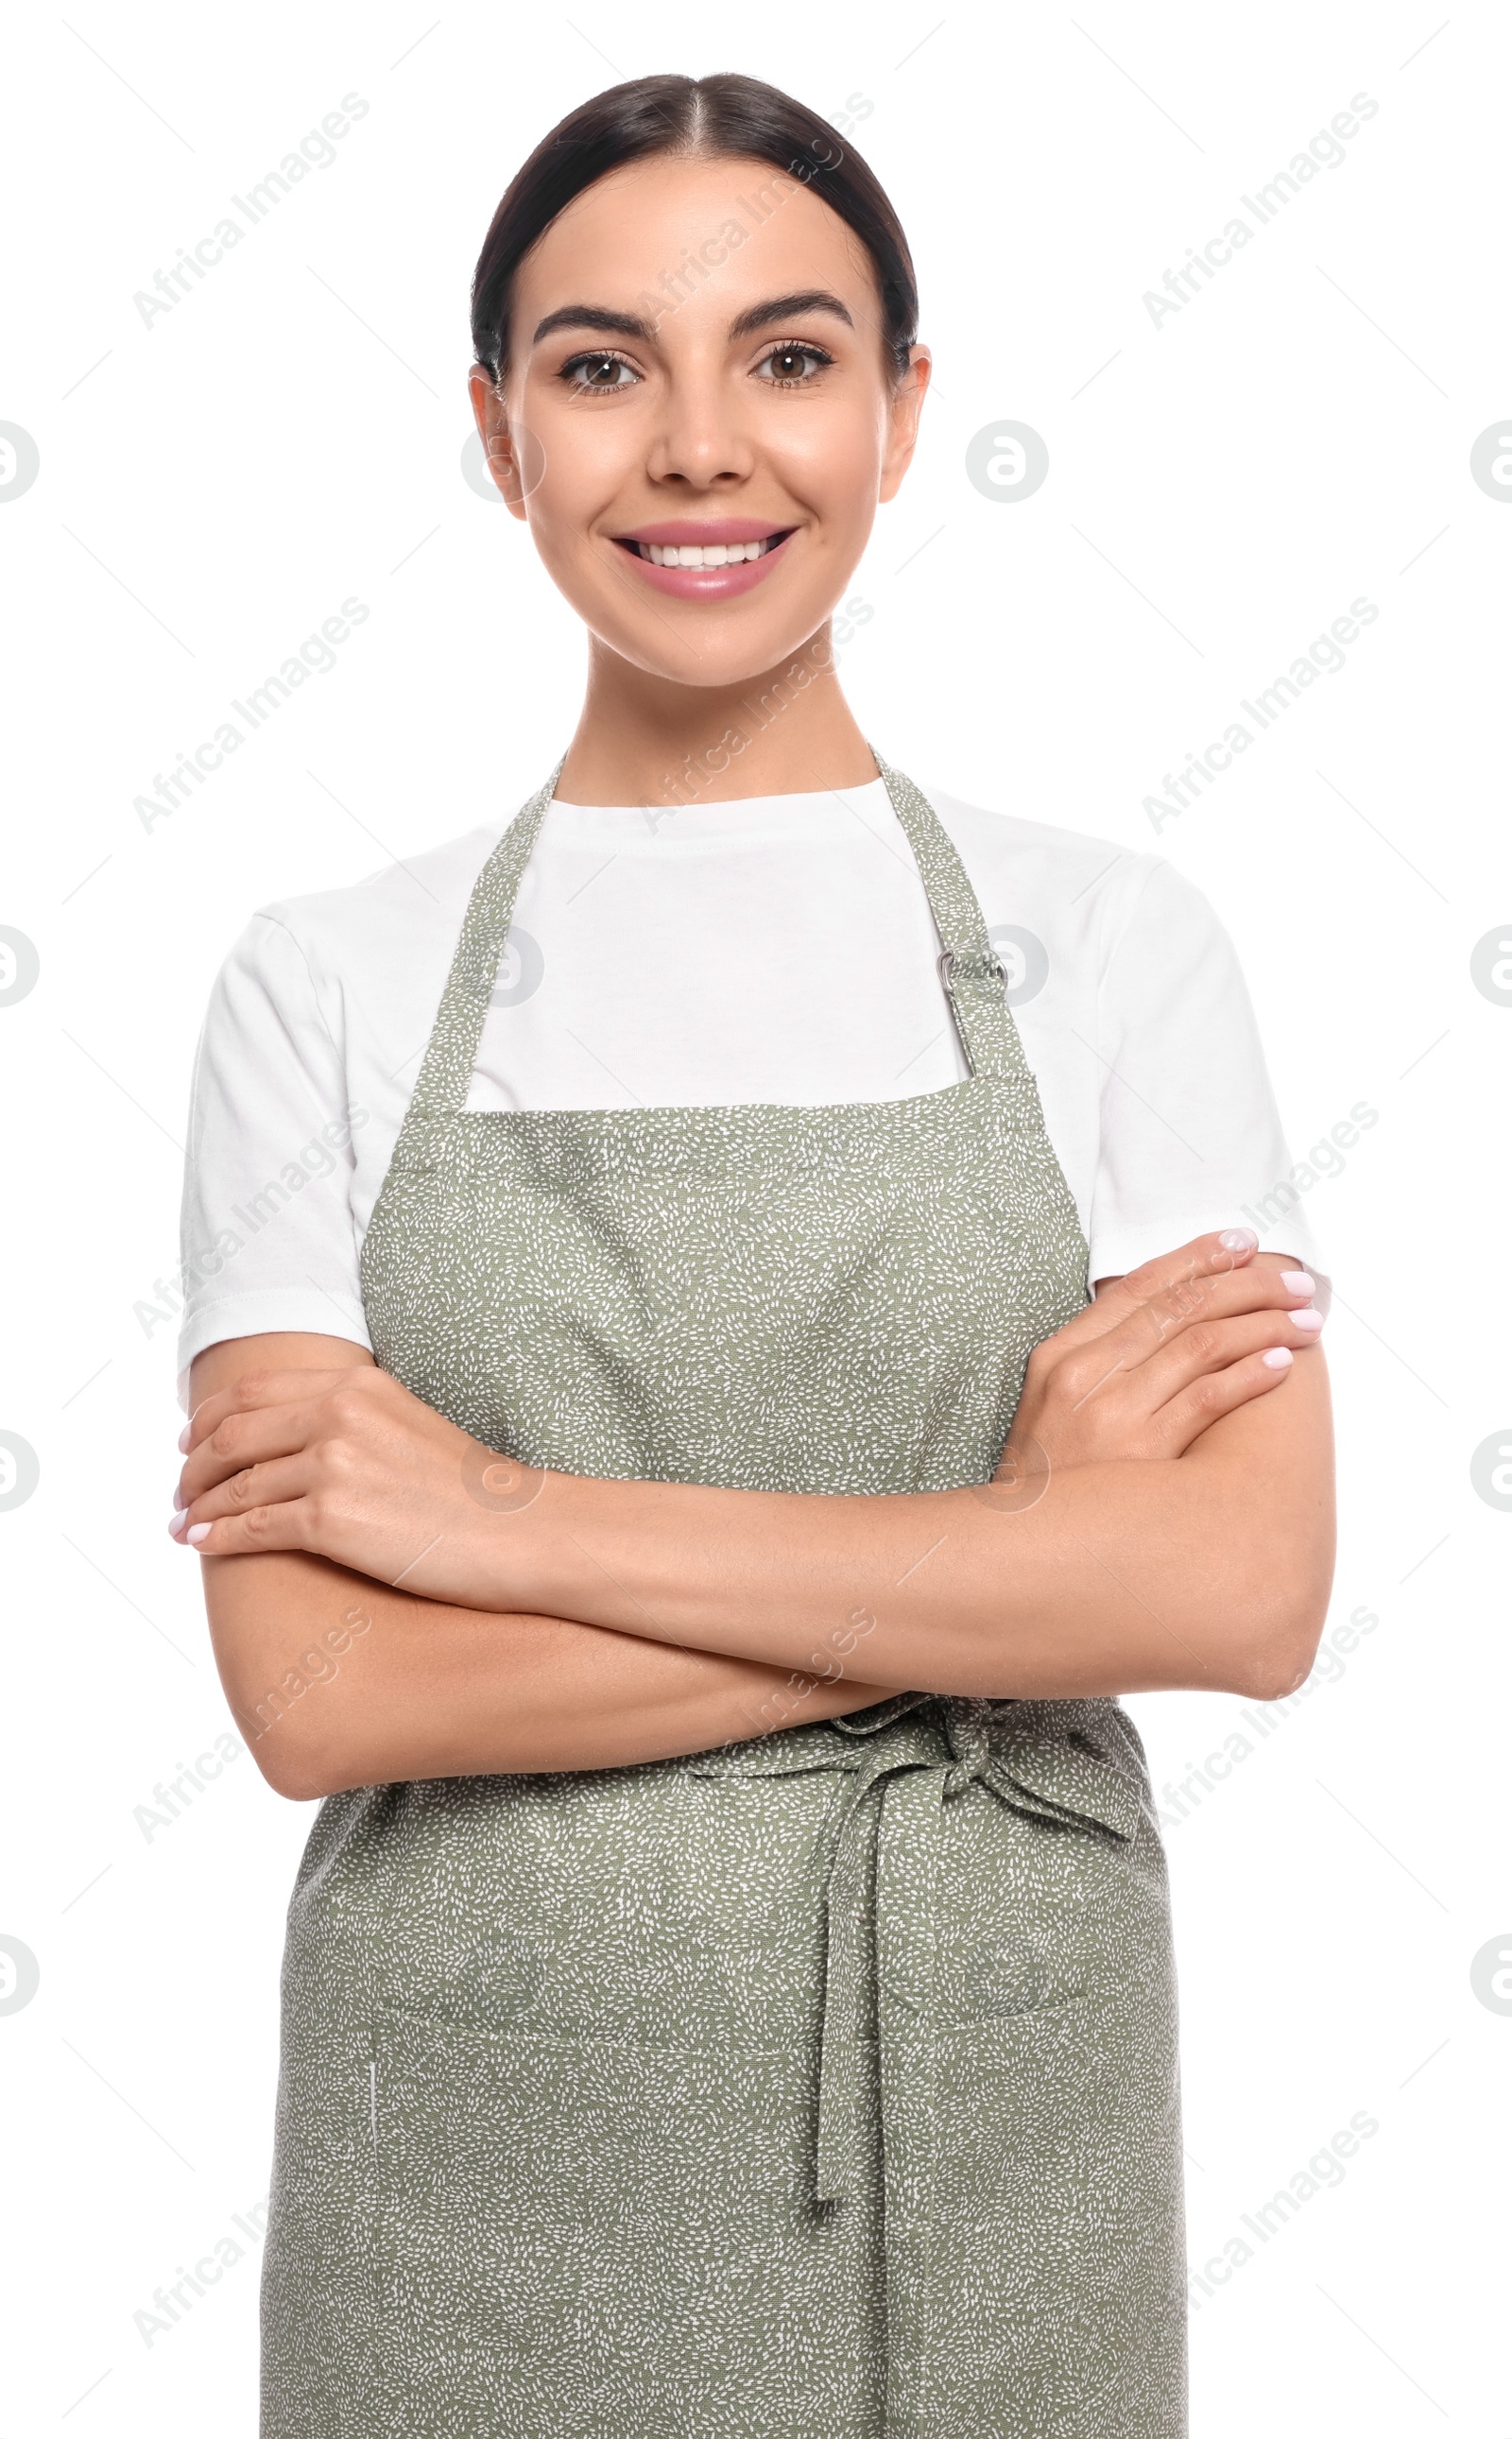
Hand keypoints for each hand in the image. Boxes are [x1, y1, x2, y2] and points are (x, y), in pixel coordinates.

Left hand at [169, 1361, 543, 1608]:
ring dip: (196, 1503)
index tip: (190, 1438)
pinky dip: (216, 1534)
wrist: (517, 1532)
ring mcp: (333, 1465)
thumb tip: (293, 1434)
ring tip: (181, 1521)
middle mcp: (338, 1414)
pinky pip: (250, 1526)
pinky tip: (201, 1542)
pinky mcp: (331, 1519)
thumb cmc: (469, 1492)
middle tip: (179, 1486)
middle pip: (231, 1432)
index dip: (209, 1415)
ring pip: (235, 1482)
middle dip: (193, 1463)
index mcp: (355, 1384)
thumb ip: (350, 1415)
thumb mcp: (405, 1423)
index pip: (252, 1390)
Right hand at [1000, 1230, 1323, 1475]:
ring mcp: (1113, 1412)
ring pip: (1202, 1343)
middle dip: (1247, 1286)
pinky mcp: (1144, 1453)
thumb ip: (1099, 1359)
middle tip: (1293, 1285)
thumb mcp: (1052, 1405)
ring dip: (1264, 1325)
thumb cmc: (1054, 1479)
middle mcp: (1085, 1373)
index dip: (1197, 1257)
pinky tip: (1280, 1363)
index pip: (1140, 1285)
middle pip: (1180, 1306)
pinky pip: (1208, 1397)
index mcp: (1061, 1353)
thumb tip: (1166, 1317)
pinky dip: (1250, 1374)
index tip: (1242, 1243)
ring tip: (1304, 1322)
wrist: (1025, 1548)